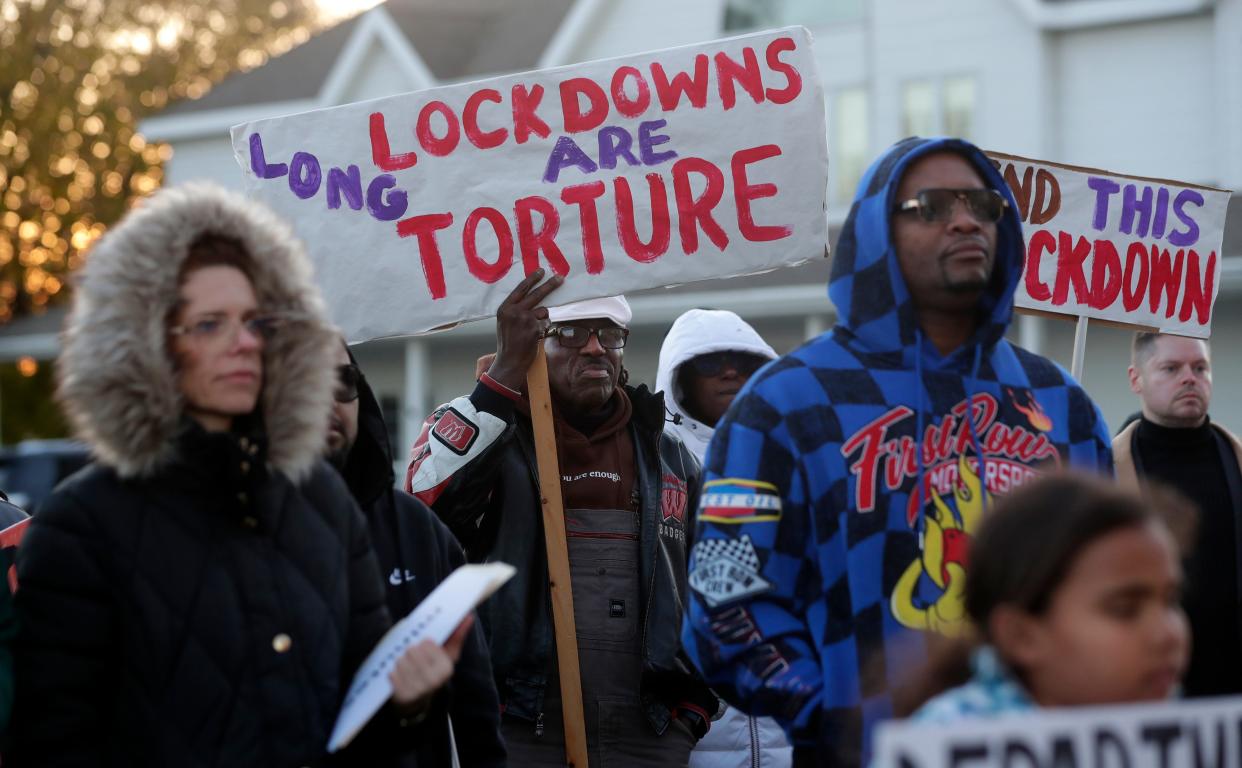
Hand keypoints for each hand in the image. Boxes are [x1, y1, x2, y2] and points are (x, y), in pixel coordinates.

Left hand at [389, 615, 473, 715]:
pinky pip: (392, 673)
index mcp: (446, 668)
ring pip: (401, 660)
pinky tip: (399, 676)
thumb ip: (457, 636)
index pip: (427, 643)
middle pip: (412, 650)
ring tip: (406, 667)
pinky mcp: (403, 696)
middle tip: (414, 659)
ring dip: (401, 661)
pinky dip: (393, 673)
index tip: (425, 649)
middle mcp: (434, 681)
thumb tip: (468, 617)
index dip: (423, 644)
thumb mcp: (447, 656)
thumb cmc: (434, 671)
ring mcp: (418, 690)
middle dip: (410, 651)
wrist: (419, 701)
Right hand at [487, 269, 562, 390]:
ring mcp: (525, 320)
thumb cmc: (508, 343)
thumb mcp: (505, 322)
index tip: (541, 271)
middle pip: (536, 294)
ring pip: (543, 312)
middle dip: (550, 285)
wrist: (509, 361)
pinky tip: (533, 338)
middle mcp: (514, 311)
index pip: (521, 289)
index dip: (532, 279)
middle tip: (560, 278)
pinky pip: (546, 324)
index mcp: (505, 308)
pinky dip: (543, 330)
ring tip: (530, 332)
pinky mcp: (535, 329)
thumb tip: (534, 300)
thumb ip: (515, 310)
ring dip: (541, 320)